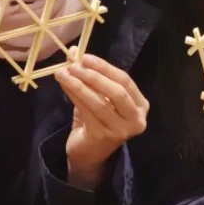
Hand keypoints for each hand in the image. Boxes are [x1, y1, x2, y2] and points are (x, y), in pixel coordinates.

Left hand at [55, 53, 148, 188]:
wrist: (89, 154)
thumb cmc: (97, 121)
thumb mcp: (96, 95)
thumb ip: (89, 74)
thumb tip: (73, 50)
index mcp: (140, 105)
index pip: (125, 81)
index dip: (105, 67)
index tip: (85, 57)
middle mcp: (136, 119)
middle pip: (117, 92)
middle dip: (94, 76)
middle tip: (74, 65)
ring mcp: (121, 130)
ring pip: (100, 102)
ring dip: (79, 85)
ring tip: (63, 73)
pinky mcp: (103, 137)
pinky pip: (87, 112)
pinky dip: (74, 95)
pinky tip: (65, 85)